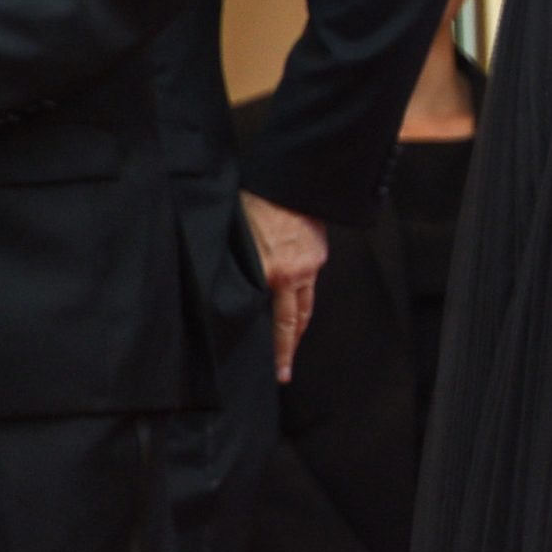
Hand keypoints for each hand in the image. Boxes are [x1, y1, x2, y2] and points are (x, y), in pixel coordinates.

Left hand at [241, 191, 329, 382]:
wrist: (292, 179)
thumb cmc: (255, 202)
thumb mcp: (237, 240)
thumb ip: (239, 269)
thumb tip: (232, 290)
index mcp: (270, 273)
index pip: (274, 323)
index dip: (276, 350)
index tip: (277, 371)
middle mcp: (293, 274)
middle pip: (294, 321)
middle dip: (289, 349)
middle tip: (284, 372)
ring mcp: (310, 264)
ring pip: (305, 303)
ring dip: (297, 324)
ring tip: (290, 342)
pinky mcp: (318, 252)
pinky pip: (309, 280)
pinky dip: (301, 292)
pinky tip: (291, 293)